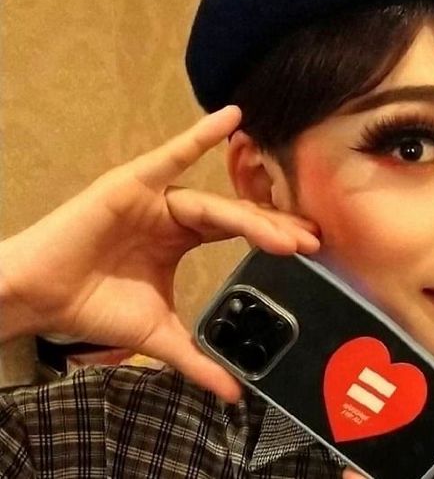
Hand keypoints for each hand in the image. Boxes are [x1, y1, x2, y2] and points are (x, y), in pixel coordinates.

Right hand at [0, 106, 319, 402]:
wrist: (41, 299)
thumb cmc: (95, 308)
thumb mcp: (159, 335)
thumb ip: (197, 360)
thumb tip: (234, 395)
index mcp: (183, 237)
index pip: (239, 232)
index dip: (273, 238)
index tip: (311, 248)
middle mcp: (175, 212)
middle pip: (234, 217)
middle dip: (274, 229)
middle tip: (312, 240)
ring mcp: (154, 196)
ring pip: (211, 203)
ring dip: (250, 216)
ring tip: (287, 233)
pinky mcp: (130, 184)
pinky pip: (169, 157)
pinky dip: (199, 137)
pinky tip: (231, 118)